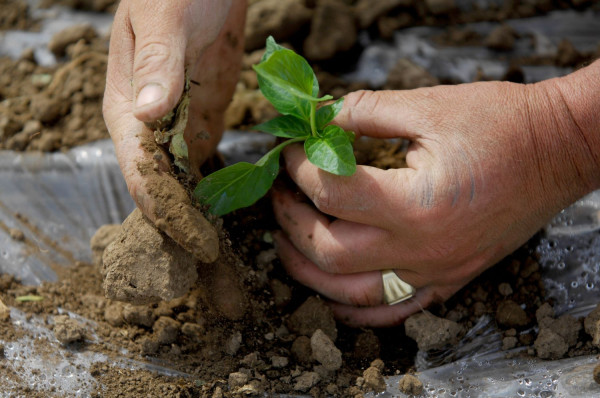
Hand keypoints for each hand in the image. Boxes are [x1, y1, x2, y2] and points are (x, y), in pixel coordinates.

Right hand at [103, 0, 245, 259]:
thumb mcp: (166, 17)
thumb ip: (158, 63)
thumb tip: (148, 115)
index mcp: (129, 106)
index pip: (143, 171)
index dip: (167, 211)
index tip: (196, 245)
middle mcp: (148, 123)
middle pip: (161, 187)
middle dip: (183, 228)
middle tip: (212, 271)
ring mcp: (176, 122)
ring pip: (182, 180)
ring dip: (198, 216)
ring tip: (221, 260)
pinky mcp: (202, 116)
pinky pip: (203, 160)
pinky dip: (213, 188)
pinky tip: (227, 216)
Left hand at [273, 76, 598, 326]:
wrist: (558, 152)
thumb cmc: (501, 125)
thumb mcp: (428, 107)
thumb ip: (365, 111)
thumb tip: (319, 118)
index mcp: (415, 203)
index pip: (330, 192)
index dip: (298, 166)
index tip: (290, 149)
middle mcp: (421, 249)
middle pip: (328, 250)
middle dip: (289, 220)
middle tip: (278, 193)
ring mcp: (434, 272)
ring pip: (348, 293)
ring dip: (306, 269)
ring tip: (285, 241)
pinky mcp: (447, 280)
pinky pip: (391, 312)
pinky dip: (353, 309)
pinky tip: (331, 294)